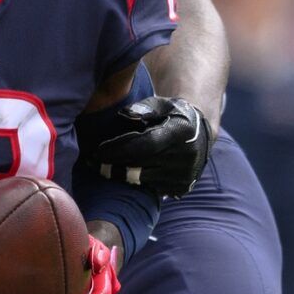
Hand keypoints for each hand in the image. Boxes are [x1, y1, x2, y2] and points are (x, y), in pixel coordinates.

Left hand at [86, 95, 211, 196]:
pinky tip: (124, 174)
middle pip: (140, 166)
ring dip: (122, 175)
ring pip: (143, 180)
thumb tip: (124, 114)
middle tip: (92, 162)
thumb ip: (144, 107)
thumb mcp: (163, 104)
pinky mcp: (182, 188)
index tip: (97, 151)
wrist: (201, 135)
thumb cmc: (175, 115)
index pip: (144, 145)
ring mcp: (185, 175)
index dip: (118, 149)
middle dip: (113, 165)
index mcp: (180, 132)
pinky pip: (151, 188)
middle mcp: (185, 156)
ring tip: (103, 168)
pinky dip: (137, 182)